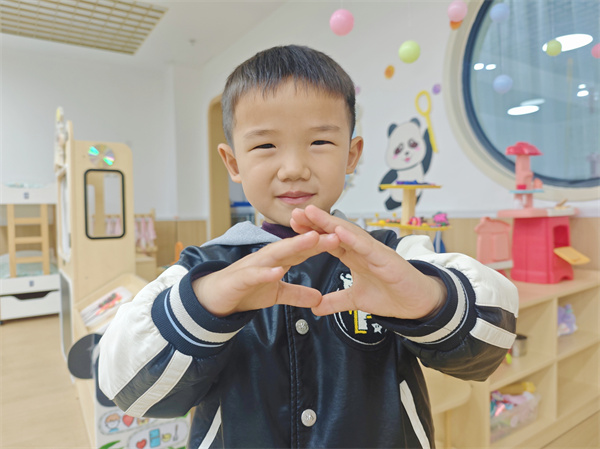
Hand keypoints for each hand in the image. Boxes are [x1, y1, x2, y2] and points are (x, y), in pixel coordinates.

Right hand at [192, 230, 339, 316]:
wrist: (213, 298)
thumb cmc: (244, 290)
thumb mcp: (276, 294)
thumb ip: (297, 294)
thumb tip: (319, 298)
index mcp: (277, 260)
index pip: (303, 250)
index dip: (323, 245)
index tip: (344, 240)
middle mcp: (267, 258)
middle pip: (294, 245)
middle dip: (314, 238)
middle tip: (335, 233)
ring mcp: (253, 266)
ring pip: (276, 253)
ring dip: (293, 246)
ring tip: (311, 240)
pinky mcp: (240, 278)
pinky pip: (254, 274)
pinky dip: (266, 272)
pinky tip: (278, 271)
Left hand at [291, 205, 445, 318]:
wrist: (418, 305)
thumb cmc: (391, 295)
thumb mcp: (356, 300)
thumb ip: (336, 301)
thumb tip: (315, 308)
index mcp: (354, 256)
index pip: (329, 240)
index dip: (311, 232)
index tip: (292, 225)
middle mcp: (362, 249)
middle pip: (335, 231)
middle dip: (315, 221)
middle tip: (295, 213)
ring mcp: (374, 252)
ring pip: (349, 233)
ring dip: (329, 222)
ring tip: (311, 213)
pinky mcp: (386, 259)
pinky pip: (367, 247)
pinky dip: (352, 238)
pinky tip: (338, 230)